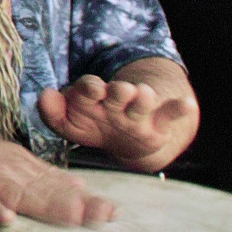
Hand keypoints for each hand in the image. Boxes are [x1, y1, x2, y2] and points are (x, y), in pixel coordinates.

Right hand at [0, 117, 114, 228]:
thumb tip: (83, 184)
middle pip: (50, 191)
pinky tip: (5, 219)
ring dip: (48, 206)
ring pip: (22, 194)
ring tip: (73, 219)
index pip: (62, 185)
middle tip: (106, 215)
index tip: (114, 211)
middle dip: (79, 205)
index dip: (87, 199)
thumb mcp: (16, 159)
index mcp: (27, 168)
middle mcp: (14, 172)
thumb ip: (47, 175)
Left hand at [37, 59, 198, 173]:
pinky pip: (170, 114)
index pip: (89, 89)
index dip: (88, 88)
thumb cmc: (93, 126)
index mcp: (94, 98)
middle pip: (118, 92)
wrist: (126, 143)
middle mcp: (116, 101)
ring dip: (143, 97)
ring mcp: (138, 111)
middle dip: (118, 91)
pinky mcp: (158, 123)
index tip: (91, 89)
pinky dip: (179, 108)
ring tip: (144, 95)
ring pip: (143, 101)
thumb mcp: (69, 124)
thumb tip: (45, 94)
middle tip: (119, 90)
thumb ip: (52, 112)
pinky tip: (186, 104)